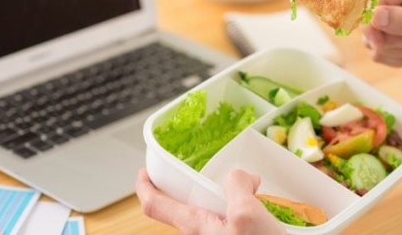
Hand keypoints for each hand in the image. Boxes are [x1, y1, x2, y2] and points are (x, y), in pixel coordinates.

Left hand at [135, 168, 285, 234]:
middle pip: (185, 205)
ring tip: (250, 193)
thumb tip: (239, 178)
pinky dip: (238, 210)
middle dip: (199, 187)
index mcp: (195, 227)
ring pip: (210, 212)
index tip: (143, 173)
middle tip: (216, 176)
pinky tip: (258, 210)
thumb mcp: (247, 212)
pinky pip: (226, 221)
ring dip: (226, 198)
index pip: (155, 206)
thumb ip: (236, 186)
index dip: (145, 187)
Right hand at [362, 0, 401, 80]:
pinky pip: (373, 47)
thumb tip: (375, 15)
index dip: (375, 16)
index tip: (381, 36)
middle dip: (382, 36)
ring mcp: (394, 15)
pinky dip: (388, 56)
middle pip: (368, 15)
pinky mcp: (389, 33)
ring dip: (386, 48)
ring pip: (369, 34)